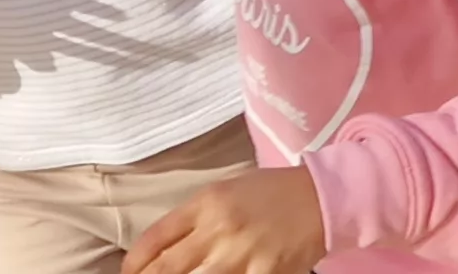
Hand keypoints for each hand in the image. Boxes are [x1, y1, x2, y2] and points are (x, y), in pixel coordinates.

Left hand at [126, 168, 328, 273]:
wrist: (323, 197)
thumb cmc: (272, 193)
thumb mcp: (227, 192)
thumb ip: (195, 218)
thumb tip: (162, 250)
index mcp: (206, 204)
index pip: (154, 239)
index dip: (134, 264)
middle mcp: (219, 229)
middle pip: (166, 270)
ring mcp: (242, 254)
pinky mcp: (266, 273)